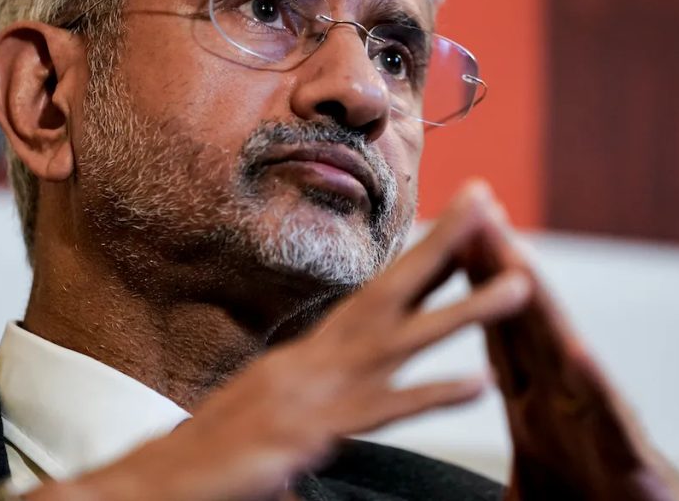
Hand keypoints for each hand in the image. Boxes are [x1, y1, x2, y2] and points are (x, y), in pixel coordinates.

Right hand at [28, 182, 533, 500]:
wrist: (159, 482)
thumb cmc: (217, 450)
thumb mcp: (275, 405)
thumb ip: (313, 385)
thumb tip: (338, 372)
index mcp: (315, 353)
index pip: (379, 293)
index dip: (422, 256)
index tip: (464, 216)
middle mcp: (320, 359)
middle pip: (393, 292)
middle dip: (445, 247)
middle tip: (491, 206)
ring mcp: (318, 391)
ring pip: (403, 341)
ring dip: (462, 311)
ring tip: (518, 286)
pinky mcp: (314, 433)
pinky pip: (382, 413)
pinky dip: (430, 397)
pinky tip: (477, 385)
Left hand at [457, 199, 678, 499]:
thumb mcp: (531, 482)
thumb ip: (506, 456)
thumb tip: (457, 464)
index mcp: (535, 402)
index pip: (500, 331)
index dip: (478, 284)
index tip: (455, 234)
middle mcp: (564, 397)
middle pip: (526, 322)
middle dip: (503, 269)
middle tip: (480, 214)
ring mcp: (594, 419)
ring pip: (564, 353)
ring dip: (542, 308)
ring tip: (518, 261)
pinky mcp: (625, 453)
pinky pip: (606, 415)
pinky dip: (594, 384)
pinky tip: (578, 352)